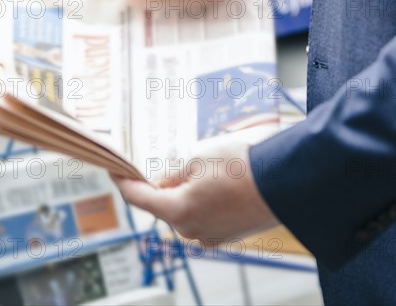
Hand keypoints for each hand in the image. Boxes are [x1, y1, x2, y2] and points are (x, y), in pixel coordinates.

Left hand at [111, 138, 278, 240]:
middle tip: (171, 163)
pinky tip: (218, 185)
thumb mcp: (198, 159)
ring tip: (205, 171)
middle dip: (162, 186)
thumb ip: (173, 175)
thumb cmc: (241, 168)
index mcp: (178, 211)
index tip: (114, 169)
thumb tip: (162, 185)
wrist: (282, 183)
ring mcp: (209, 235)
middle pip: (163, 206)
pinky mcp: (225, 235)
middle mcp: (190, 230)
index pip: (138, 198)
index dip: (123, 181)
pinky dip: (202, 203)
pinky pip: (203, 218)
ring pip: (184, 212)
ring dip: (185, 194)